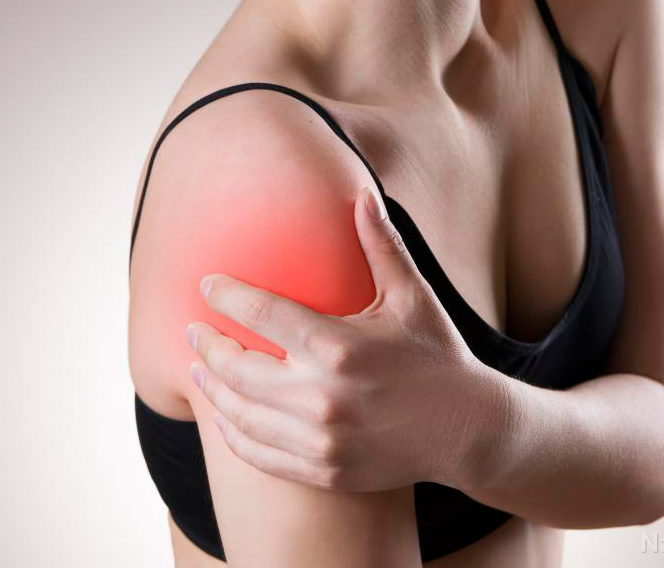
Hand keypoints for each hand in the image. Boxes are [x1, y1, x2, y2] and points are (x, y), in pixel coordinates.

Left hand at [186, 186, 512, 491]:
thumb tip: (363, 193)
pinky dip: (233, 432)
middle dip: (207, 344)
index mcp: (338, 347)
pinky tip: (224, 414)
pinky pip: (259, 453)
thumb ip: (381, 245)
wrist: (469, 430)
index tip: (207, 285)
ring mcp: (320, 440)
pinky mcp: (323, 470)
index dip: (225, 295)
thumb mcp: (412, 296)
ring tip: (199, 369)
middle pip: (235, 367)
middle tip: (194, 330)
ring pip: (238, 413)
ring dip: (211, 388)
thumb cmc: (437, 354)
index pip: (258, 313)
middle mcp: (322, 397)